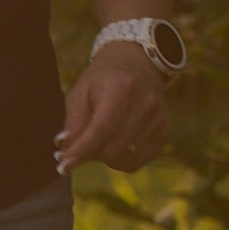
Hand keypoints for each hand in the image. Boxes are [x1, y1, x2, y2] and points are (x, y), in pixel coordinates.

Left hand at [55, 40, 171, 174]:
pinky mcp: (164, 130)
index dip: (82, 149)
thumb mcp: (80, 92)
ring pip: (124, 159)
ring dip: (105, 157)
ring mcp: (158, 118)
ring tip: (99, 139)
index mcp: (121, 88)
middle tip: (80, 145)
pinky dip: (121, 159)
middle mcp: (145, 103)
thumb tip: (65, 151)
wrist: (136, 64)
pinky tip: (114, 143)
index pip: (101, 128)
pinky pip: (138, 161)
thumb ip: (72, 122)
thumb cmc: (101, 81)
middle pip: (112, 148)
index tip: (64, 165)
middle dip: (90, 153)